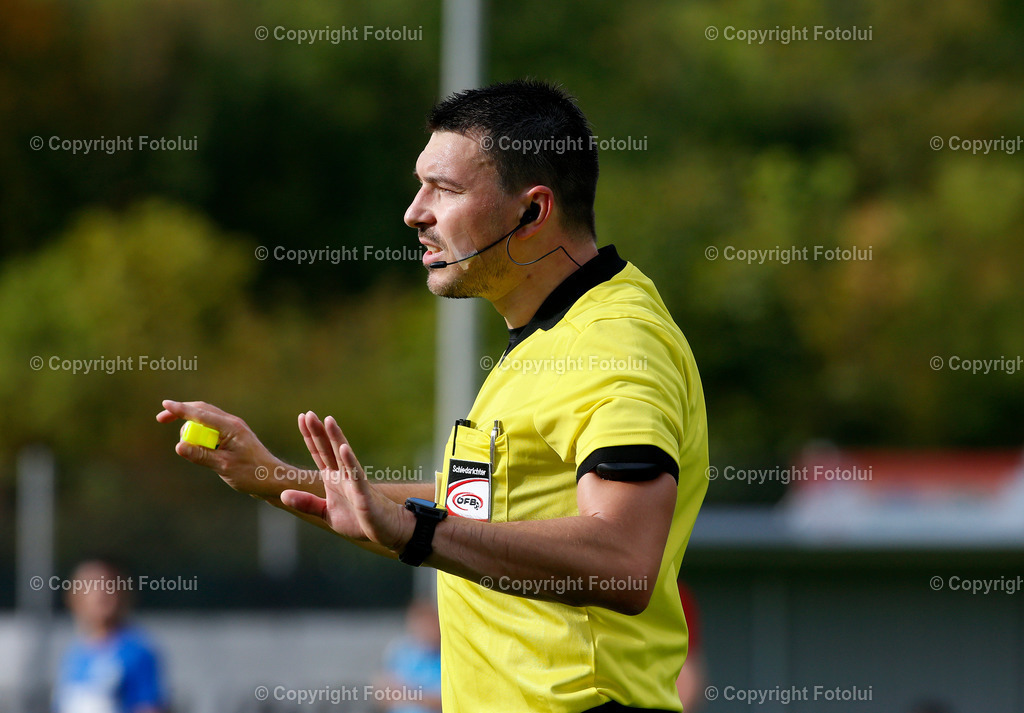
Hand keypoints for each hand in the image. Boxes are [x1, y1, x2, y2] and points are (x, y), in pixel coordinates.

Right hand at [156, 400, 280, 497]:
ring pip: (206, 419)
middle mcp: (232, 424)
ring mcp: (233, 430)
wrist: (271, 479)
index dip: (180, 409)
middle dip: (182, 412)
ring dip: (191, 425)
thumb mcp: (223, 466)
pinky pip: (211, 429)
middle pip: (201, 411)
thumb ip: (201, 455)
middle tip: (161, 419)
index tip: (164, 404)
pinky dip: (200, 432)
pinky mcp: (233, 437)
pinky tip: (196, 443)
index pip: (200, 414)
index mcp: (231, 427)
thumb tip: (179, 446)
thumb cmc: (252, 474)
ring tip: (185, 443)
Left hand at [282, 412, 413, 550]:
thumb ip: (306, 503)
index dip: (310, 436)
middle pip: (328, 449)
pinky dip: (349, 461)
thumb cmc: (358, 520)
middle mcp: (343, 474)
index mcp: (333, 478)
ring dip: (336, 438)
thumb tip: (283, 494)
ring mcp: (354, 481)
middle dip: (318, 432)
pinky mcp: (363, 493)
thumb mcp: (326, 513)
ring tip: (328, 421)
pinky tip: (344, 448)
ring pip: (343, 456)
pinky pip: (356, 475)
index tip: (302, 417)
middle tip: (309, 414)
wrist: (384, 529)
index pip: (319, 452)